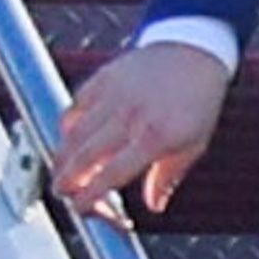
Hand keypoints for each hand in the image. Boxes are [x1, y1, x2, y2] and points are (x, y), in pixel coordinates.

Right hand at [47, 40, 229, 218]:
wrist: (194, 50)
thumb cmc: (198, 102)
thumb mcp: (193, 144)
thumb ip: (168, 177)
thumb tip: (153, 207)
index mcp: (155, 137)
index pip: (112, 174)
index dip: (90, 196)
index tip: (79, 209)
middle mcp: (130, 116)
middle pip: (84, 156)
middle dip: (66, 180)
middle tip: (61, 192)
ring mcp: (114, 95)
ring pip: (74, 133)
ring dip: (62, 156)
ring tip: (61, 171)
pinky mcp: (103, 78)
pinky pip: (75, 107)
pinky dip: (67, 126)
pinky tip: (69, 140)